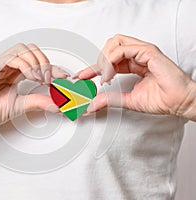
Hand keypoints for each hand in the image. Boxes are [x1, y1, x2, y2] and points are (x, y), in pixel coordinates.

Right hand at [0, 43, 68, 138]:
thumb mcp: (20, 106)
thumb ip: (38, 102)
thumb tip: (58, 104)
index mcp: (14, 73)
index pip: (37, 62)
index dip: (53, 67)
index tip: (64, 77)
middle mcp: (8, 66)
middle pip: (31, 50)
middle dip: (45, 62)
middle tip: (51, 78)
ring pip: (22, 49)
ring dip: (36, 62)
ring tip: (41, 79)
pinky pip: (11, 57)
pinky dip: (25, 65)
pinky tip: (31, 77)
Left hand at [76, 34, 195, 119]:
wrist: (179, 102)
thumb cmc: (161, 99)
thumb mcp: (128, 100)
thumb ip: (109, 99)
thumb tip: (92, 104)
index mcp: (133, 63)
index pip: (108, 60)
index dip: (92, 67)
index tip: (81, 76)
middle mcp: (137, 55)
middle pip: (109, 45)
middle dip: (98, 61)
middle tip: (95, 76)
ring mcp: (143, 51)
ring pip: (114, 42)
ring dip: (104, 60)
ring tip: (105, 77)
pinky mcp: (148, 52)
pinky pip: (122, 49)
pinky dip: (112, 61)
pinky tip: (110, 75)